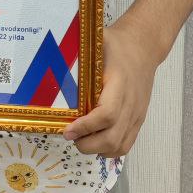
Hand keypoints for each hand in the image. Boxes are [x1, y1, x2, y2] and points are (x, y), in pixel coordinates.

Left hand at [62, 16, 161, 156]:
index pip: (107, 114)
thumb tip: (49, 58)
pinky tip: (94, 141)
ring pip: (119, 146)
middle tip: (69, 135)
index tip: (67, 130)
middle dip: (86, 144)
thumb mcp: (97, 43)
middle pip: (112, 137)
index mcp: (120, 84)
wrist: (144, 48)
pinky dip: (108, 150)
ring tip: (80, 138)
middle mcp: (131, 103)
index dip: (86, 127)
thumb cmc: (116, 45)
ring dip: (96, 149)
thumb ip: (77, 52)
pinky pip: (126, 145)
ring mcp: (136, 114)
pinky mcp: (138, 120)